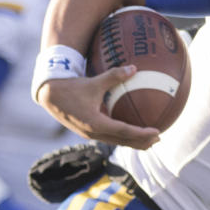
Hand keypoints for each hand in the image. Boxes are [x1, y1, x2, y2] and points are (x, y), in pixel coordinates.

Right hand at [37, 66, 159, 149]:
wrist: (50, 95)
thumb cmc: (72, 88)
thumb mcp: (94, 82)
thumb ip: (114, 75)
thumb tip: (134, 68)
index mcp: (95, 123)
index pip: (124, 131)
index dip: (141, 133)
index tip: (157, 132)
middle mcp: (93, 133)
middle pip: (122, 141)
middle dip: (141, 142)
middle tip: (159, 139)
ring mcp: (90, 134)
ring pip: (116, 141)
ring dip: (133, 142)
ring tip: (149, 140)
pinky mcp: (88, 132)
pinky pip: (110, 137)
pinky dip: (123, 137)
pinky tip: (132, 133)